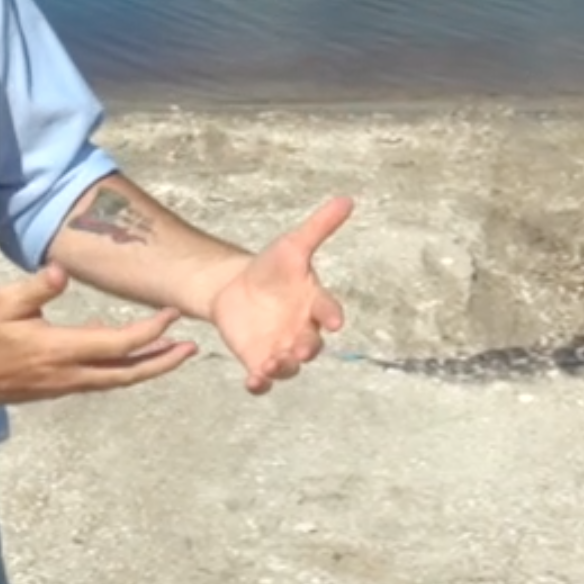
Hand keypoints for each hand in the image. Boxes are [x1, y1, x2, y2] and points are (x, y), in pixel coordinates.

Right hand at [0, 265, 196, 404]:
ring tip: (171, 356)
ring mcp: (59, 387)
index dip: (150, 331)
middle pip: (126, 374)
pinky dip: (120, 372)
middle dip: (163, 363)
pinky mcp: (51, 390)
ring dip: (145, 369)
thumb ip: (36, 289)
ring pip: (113, 382)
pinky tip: (127, 358)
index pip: (118, 344)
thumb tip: (62, 272)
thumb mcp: (0, 302)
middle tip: (192, 350)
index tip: (173, 315)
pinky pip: (96, 382)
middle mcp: (65, 375)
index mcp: (57, 351)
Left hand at [207, 195, 351, 394]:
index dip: (331, 314)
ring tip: (270, 365)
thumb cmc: (272, 268)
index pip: (327, 309)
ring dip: (283, 368)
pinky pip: (265, 379)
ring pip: (289, 366)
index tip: (335, 320)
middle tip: (301, 349)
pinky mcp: (258, 361)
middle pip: (311, 344)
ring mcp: (281, 348)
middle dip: (308, 348)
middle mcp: (302, 330)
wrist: (236, 288)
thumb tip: (347, 199)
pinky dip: (261, 384)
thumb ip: (319, 227)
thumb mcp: (292, 246)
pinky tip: (253, 381)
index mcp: (314, 303)